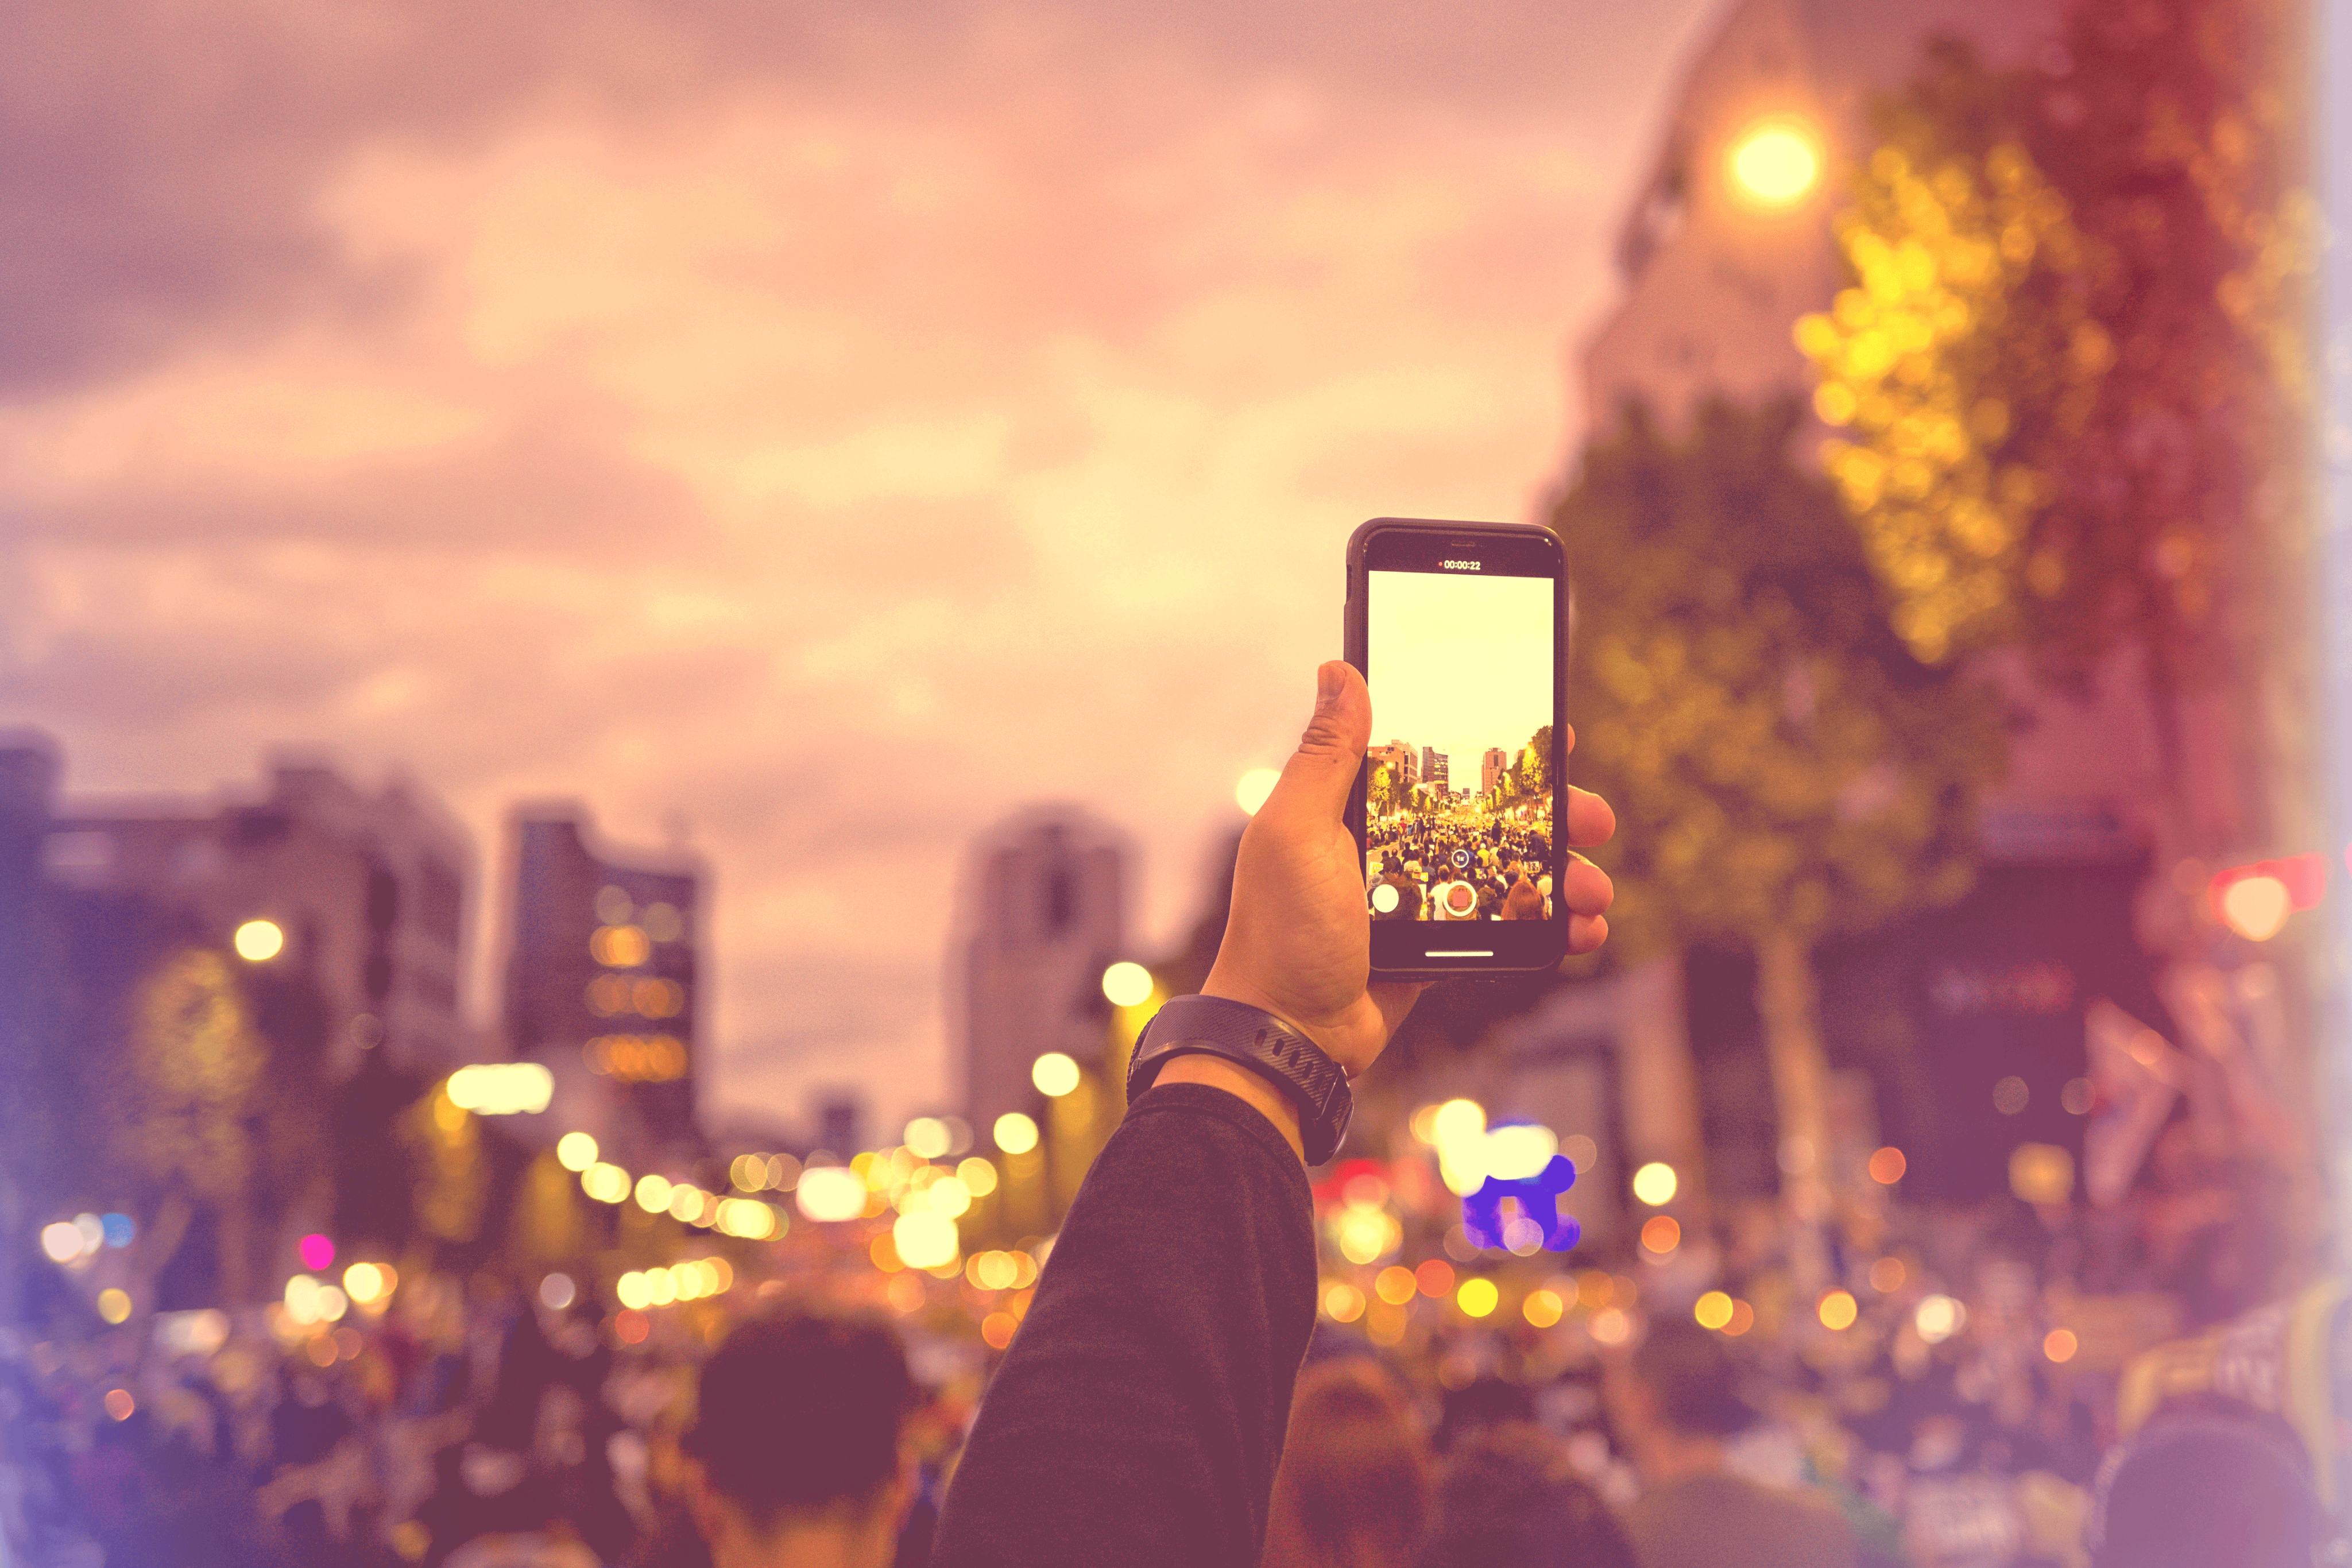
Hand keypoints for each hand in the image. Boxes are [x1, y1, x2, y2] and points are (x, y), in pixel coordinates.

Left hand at [1200, 660, 1616, 1087]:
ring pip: (1509, 868)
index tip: (1552, 736)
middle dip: (1551, 814)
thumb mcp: (1296, 831)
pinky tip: (1581, 929)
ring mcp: (1419, 894)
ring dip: (1562, 874)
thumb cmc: (1281, 933)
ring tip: (1594, 890)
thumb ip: (1325, 756)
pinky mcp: (1438, 942)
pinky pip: (1505, 924)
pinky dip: (1549, 925)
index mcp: (1357, 806)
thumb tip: (1339, 670)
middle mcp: (1392, 843)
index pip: (1439, 757)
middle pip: (1490, 813)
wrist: (1288, 1034)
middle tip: (1594, 818)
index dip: (1498, 745)